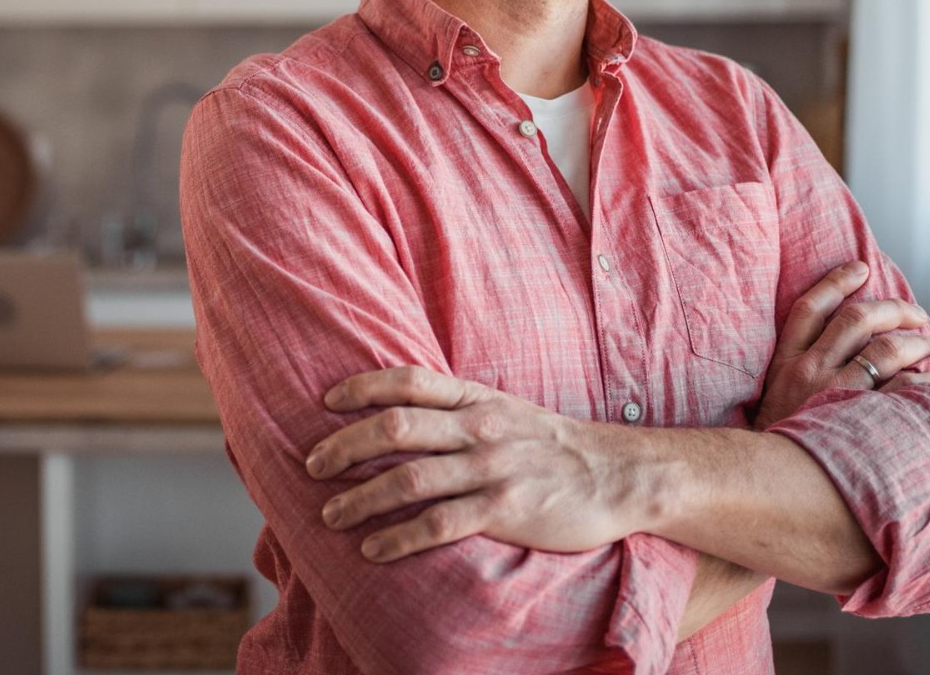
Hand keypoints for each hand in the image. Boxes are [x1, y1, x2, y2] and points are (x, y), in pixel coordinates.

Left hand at [305, 367, 649, 562]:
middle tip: (313, 465)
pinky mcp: (504, 509)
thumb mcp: (502, 409)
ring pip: (409, 478)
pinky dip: (399, 537)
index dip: (363, 386)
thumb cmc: (548, 443)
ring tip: (330, 513)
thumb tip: (401, 408)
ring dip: (361, 497)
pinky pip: (439, 524)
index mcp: (475, 397)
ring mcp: (491, 467)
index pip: (408, 380)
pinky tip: (374, 548)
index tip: (327, 401)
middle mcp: (478, 427)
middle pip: (397, 426)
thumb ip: (456, 407)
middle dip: (346, 445)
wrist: (616, 474)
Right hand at [753, 261, 929, 430]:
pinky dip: (920, 378)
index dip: (835, 282)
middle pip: (856, 319)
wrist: (770, 479)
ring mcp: (837, 392)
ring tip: (928, 343)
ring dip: (915, 340)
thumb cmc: (778, 437)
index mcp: (786, 359)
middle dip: (893, 309)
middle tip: (914, 313)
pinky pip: (902, 388)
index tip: (859, 268)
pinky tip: (928, 378)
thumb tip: (831, 346)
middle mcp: (811, 369)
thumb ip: (797, 367)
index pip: (810, 307)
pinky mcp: (861, 417)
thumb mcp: (774, 394)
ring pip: (886, 348)